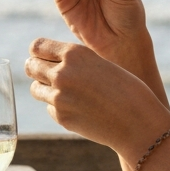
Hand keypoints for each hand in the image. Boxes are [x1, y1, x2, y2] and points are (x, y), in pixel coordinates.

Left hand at [25, 37, 169, 155]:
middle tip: (44, 73)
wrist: (139, 124)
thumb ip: (76, 61)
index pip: (37, 46)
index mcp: (75, 54)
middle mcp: (63, 73)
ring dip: (44, 88)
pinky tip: (78, 108)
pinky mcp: (61, 117)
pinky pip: (48, 108)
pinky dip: (57, 108)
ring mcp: (59, 97)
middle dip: (36, 69)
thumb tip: (49, 61)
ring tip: (63, 91)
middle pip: (30, 66)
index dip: (39, 51)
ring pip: (35, 88)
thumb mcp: (101, 64)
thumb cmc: (127, 90)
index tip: (42, 56)